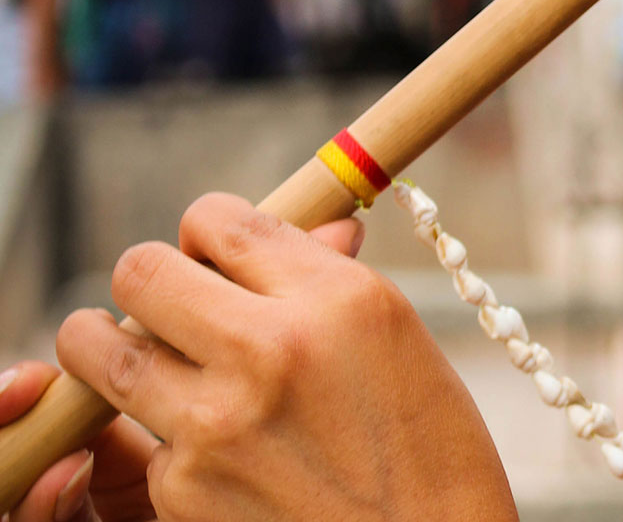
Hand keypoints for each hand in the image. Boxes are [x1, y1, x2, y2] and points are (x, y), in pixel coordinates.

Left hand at [1, 219, 366, 521]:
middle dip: (144, 278)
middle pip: (140, 273)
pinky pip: (143, 437)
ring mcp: (217, 425)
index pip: (220, 220)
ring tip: (116, 347)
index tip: (209, 251)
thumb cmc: (427, 439)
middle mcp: (269, 348)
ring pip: (103, 354)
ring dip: (103, 344)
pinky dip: (164, 435)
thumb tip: (290, 222)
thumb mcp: (390, 329)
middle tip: (158, 297)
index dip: (206, 229)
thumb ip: (321, 273)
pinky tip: (211, 447)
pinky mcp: (183, 494)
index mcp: (332, 296)